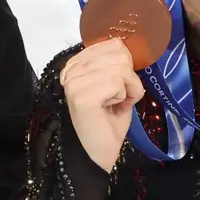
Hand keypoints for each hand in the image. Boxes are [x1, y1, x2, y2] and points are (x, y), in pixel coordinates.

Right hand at [59, 39, 144, 171]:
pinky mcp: (82, 95)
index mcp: (75, 65)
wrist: (96, 155)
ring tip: (117, 104)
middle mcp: (70, 70)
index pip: (112, 44)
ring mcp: (74, 82)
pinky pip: (120, 81)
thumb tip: (128, 48)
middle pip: (119, 53)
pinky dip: (128, 96)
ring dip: (129, 88)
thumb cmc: (107, 123)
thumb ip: (116, 66)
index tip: (117, 88)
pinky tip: (115, 108)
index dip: (125, 66)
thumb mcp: (114, 87)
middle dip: (129, 77)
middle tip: (120, 98)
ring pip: (121, 67)